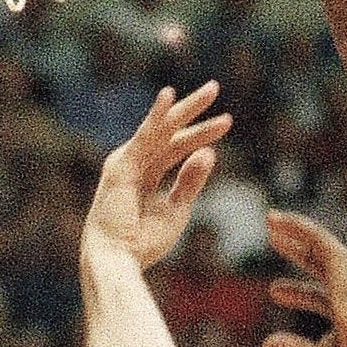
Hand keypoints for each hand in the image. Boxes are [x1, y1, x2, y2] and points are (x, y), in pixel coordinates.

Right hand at [80, 83, 231, 274]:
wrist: (119, 259)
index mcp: (146, 174)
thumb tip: (209, 152)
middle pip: (170, 132)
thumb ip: (191, 180)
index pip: (177, 148)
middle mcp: (135, 163)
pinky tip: (170, 96)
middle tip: (215, 88)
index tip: (226, 121)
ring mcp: (127, 162)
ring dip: (186, 109)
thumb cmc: (143, 241)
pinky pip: (145, 136)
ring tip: (212, 90)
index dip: (201, 134)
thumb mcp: (176, 209)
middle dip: (193, 111)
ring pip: (162, 130)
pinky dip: (157, 116)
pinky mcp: (122, 165)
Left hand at [263, 212, 346, 346]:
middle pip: (318, 262)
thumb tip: (265, 346)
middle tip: (273, 239)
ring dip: (293, 228)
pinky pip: (314, 234)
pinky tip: (275, 218)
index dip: (296, 293)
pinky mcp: (342, 258)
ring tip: (270, 218)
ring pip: (317, 241)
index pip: (319, 297)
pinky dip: (295, 224)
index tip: (273, 290)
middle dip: (296, 250)